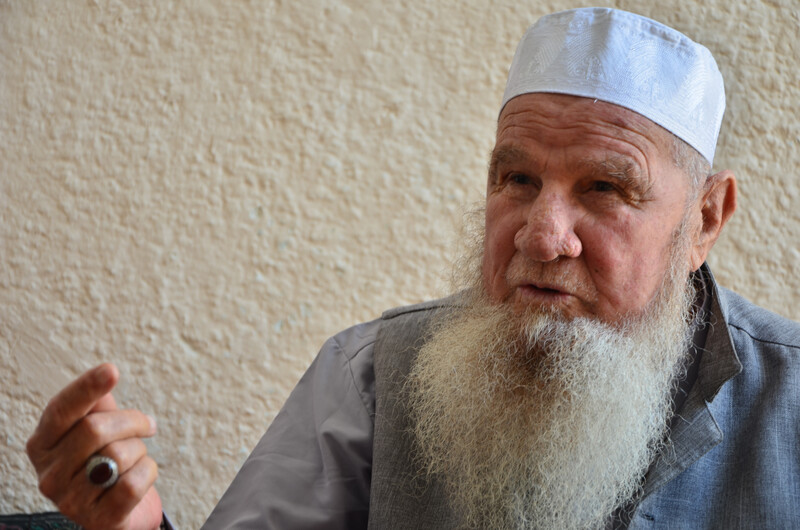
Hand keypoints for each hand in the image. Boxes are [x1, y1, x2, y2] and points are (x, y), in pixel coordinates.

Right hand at [26, 363, 162, 529]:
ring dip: (140, 450)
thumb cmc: (104, 462)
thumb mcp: (95, 430)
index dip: (86, 388)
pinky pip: (133, 483)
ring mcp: (70, 500)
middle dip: (132, 421)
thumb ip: (96, 405)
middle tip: (147, 425)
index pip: (61, 410)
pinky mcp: (97, 519)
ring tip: (136, 457)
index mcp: (42, 444)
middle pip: (95, 429)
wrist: (114, 512)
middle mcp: (49, 474)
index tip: (111, 370)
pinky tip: (141, 474)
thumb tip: (105, 377)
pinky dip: (148, 471)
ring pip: (118, 455)